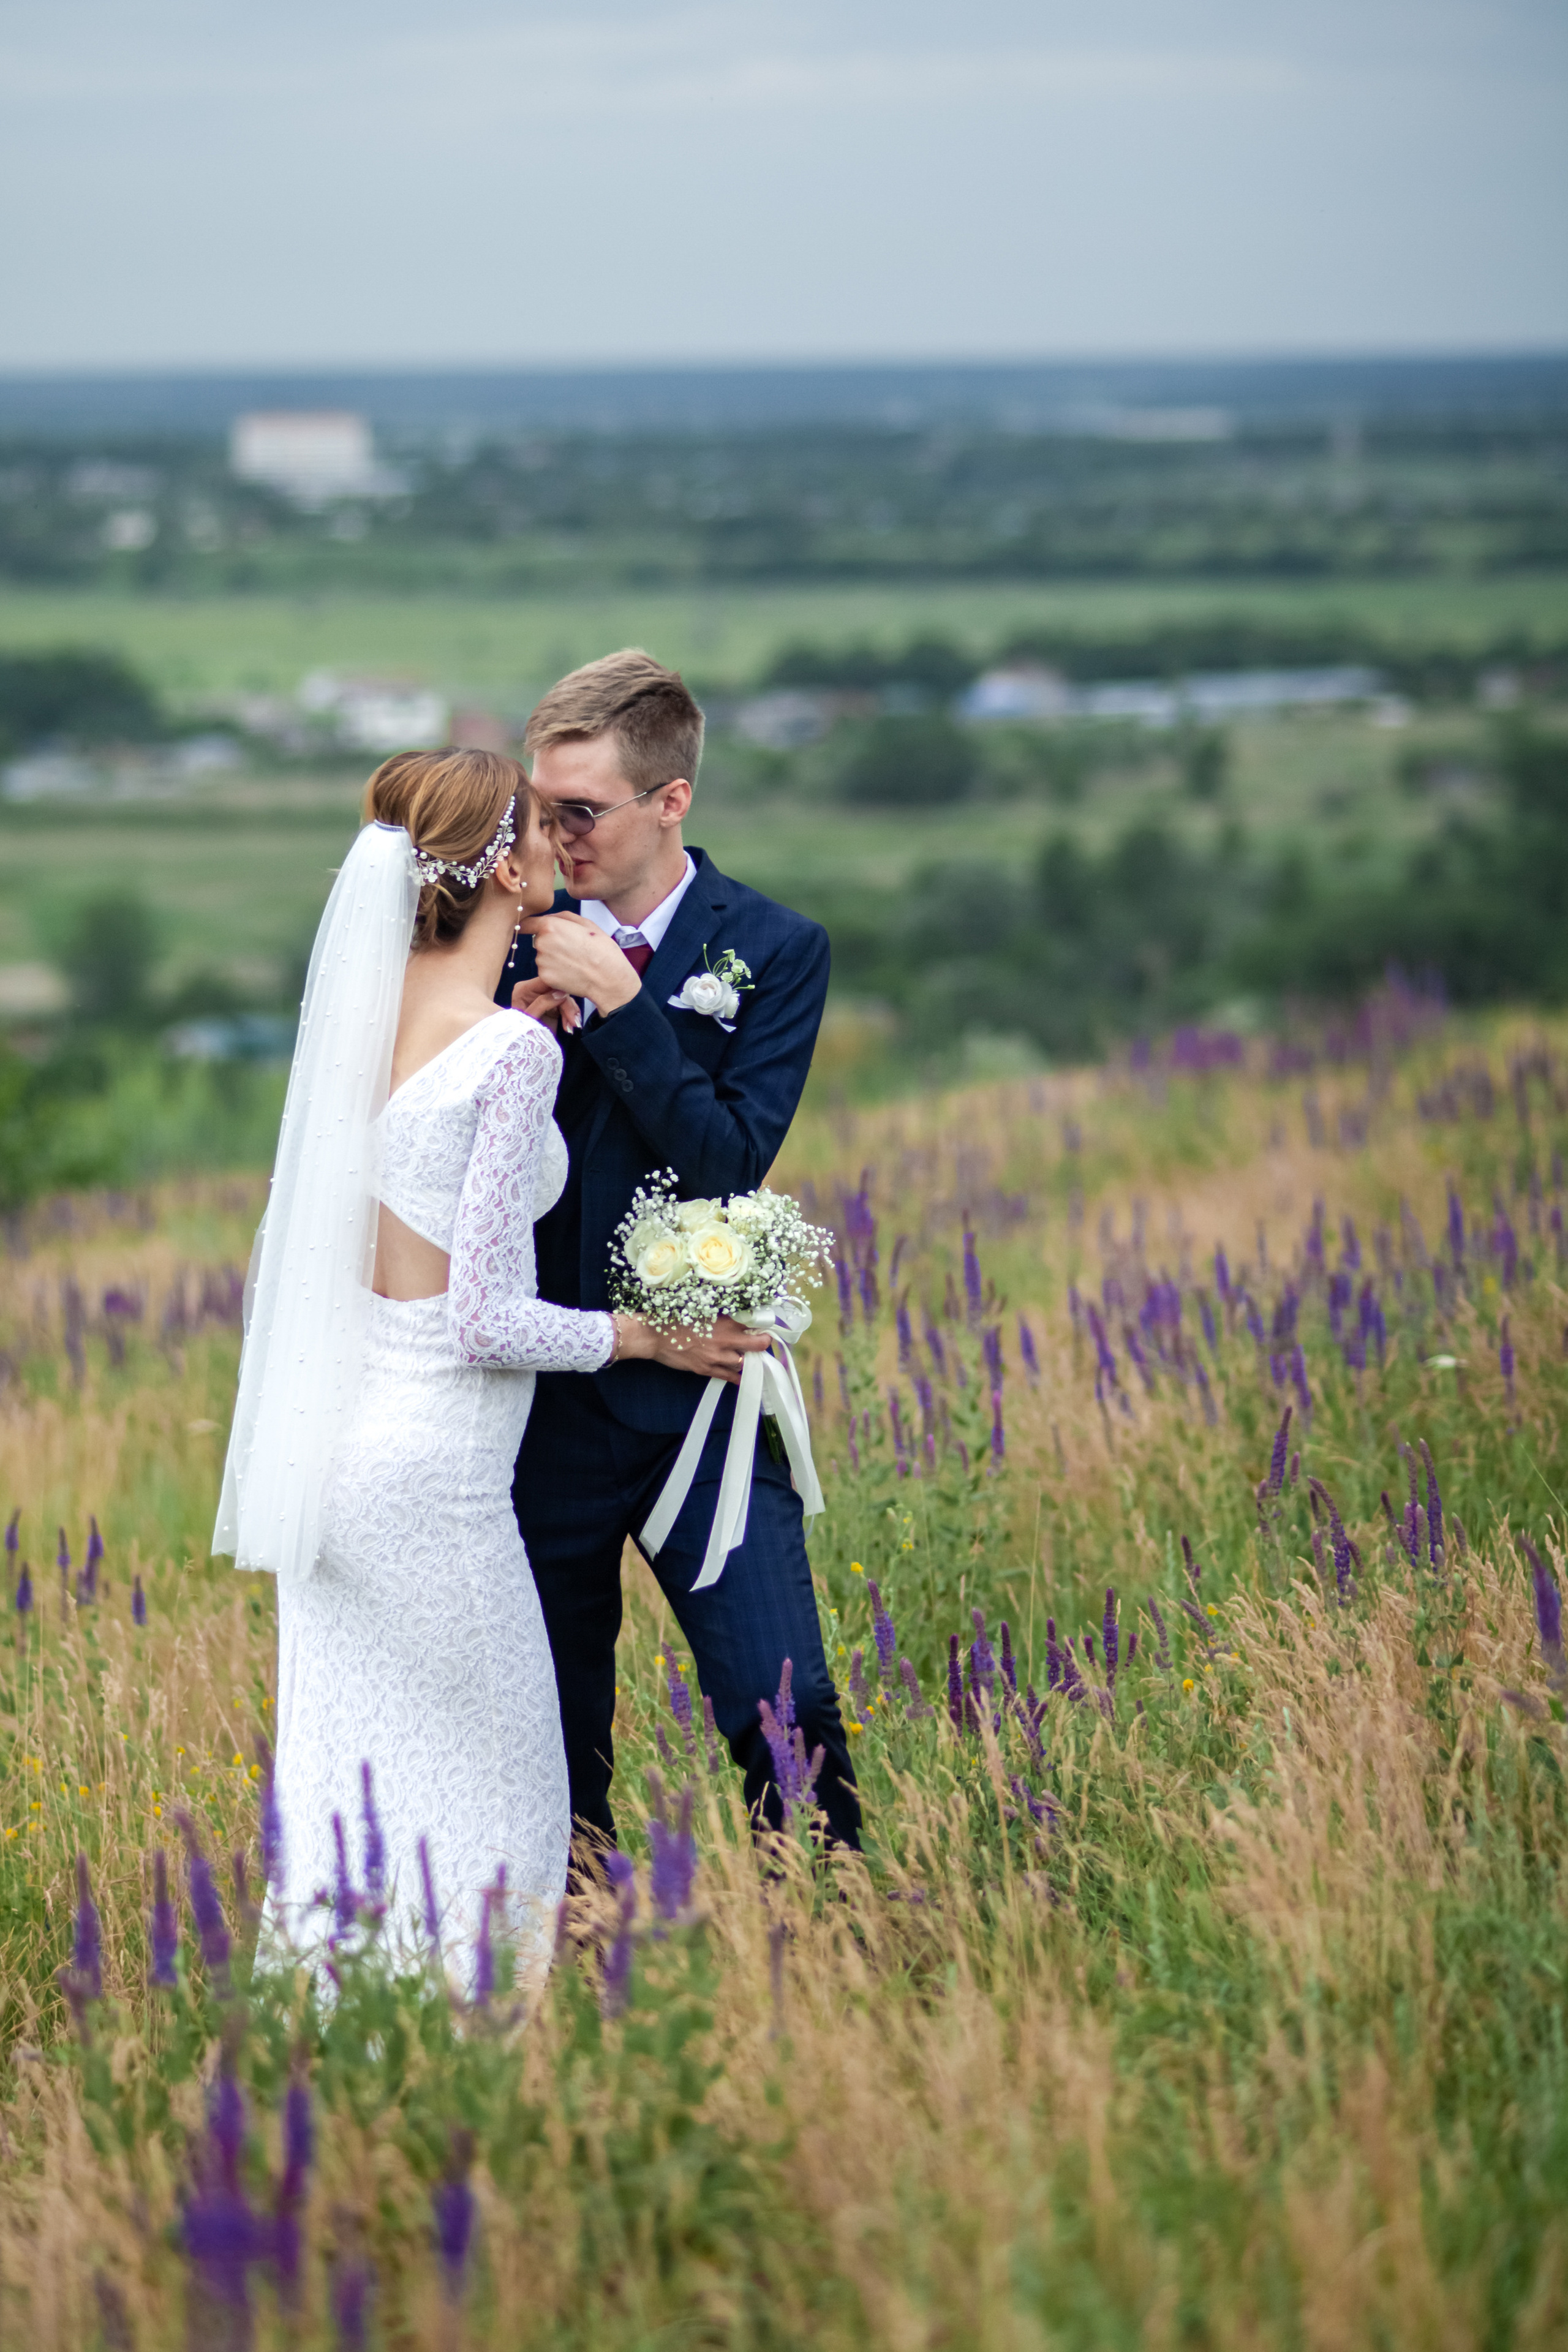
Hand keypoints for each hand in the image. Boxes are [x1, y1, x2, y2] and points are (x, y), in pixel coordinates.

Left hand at [511, 976, 580, 1033]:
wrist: (524, 1051)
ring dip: (571, 1012)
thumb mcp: (529, 1018)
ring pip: (564, 998)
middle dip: (567, 1005)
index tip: (567, 1001)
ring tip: (573, 1026)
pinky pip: (566, 1006)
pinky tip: (570, 1027)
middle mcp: (533, 991)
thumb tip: (561, 993)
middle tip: (573, 1020)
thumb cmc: (521, 1035)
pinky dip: (570, 1016)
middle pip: (557, 990)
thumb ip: (543, 1003)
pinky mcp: (552, 1007)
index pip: (545, 981)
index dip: (559, 988)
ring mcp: (544, 998)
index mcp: (523, 989)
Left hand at [517, 913, 640, 1016]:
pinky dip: (555, 971)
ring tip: (574, 961)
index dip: (531, 925)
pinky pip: (547, 970)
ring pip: (543, 956)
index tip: (533, 929)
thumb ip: (564, 917)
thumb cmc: (601, 950)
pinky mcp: (545, 977)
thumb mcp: (587, 924)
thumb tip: (550, 918)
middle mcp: (542, 943)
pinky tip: (571, 972)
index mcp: (551, 926)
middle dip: (550, 943)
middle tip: (571, 948)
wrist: (608, 978)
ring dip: (553, 958)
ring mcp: (542, 962)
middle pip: (539, 940)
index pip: (528, 923)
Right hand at [614, 1313, 772, 1384]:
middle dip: (763, 1344)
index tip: (764, 1326)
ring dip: (748, 1360)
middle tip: (764, 1342)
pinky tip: (743, 1378)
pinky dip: (738, 1377)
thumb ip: (720, 1315)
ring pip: (744, 1362)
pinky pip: (729, 1377)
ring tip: (749, 1357)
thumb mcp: (700, 1310)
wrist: (654, 1336)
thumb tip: (736, 1317)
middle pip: (756, 1345)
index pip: (753, 1323)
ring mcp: (716, 1357)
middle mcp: (724, 1340)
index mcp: (723, 1321)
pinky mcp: (706, 1369)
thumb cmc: (674, 1318)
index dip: (761, 1325)